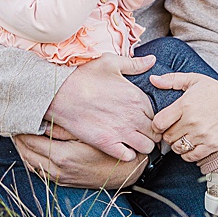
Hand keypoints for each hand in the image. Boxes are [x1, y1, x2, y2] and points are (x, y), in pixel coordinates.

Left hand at [14, 132, 147, 189]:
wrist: (128, 172)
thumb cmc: (114, 149)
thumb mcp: (92, 133)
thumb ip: (65, 128)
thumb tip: (42, 121)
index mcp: (63, 156)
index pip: (30, 140)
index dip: (21, 129)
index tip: (17, 117)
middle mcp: (57, 169)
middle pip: (26, 152)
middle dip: (18, 138)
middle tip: (14, 125)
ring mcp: (60, 177)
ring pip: (30, 163)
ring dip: (23, 149)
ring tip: (20, 135)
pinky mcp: (63, 181)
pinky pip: (39, 171)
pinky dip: (31, 159)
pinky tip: (32, 149)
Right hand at [45, 54, 159, 160]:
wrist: (57, 92)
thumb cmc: (83, 75)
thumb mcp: (111, 63)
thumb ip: (135, 64)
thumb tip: (152, 60)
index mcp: (138, 98)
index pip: (159, 115)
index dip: (155, 118)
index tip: (146, 118)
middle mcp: (134, 116)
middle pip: (157, 133)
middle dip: (153, 134)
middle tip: (143, 132)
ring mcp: (121, 131)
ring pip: (147, 147)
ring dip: (143, 145)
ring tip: (134, 141)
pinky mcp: (106, 143)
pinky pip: (128, 156)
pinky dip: (128, 154)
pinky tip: (121, 147)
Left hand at [150, 73, 217, 164]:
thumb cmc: (217, 92)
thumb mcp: (195, 80)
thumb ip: (172, 79)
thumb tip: (152, 79)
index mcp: (185, 105)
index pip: (158, 123)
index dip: (157, 126)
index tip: (162, 125)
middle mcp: (193, 121)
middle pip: (167, 137)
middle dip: (168, 134)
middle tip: (176, 130)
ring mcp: (203, 134)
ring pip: (177, 148)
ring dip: (178, 144)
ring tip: (184, 137)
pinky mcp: (212, 145)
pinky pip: (190, 156)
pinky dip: (188, 154)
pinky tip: (192, 145)